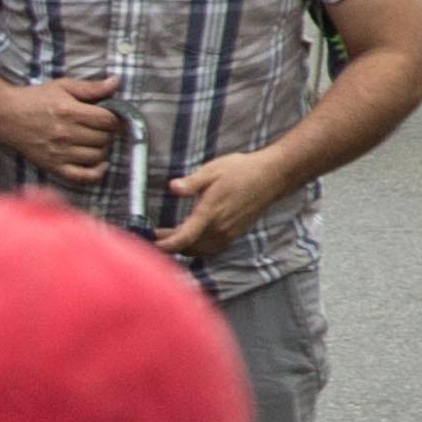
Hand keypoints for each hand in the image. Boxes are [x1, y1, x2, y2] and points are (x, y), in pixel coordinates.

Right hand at [0, 70, 124, 189]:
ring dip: (100, 148)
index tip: (111, 117)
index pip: (108, 120)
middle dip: (107, 132)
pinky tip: (100, 163)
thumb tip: (116, 82)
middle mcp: (65, 134)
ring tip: (93, 140)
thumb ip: (91, 87)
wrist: (5, 116)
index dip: (115, 118)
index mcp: (70, 112)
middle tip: (99, 127)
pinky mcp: (53, 165)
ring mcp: (59, 152)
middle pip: (104, 138)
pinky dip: (96, 173)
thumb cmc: (35, 99)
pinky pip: (82, 176)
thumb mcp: (63, 86)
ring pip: (97, 156)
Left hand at [155, 134, 289, 258]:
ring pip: (199, 250)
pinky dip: (195, 246)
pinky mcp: (234, 234)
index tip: (149, 243)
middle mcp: (219, 228)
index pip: (184, 238)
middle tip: (151, 235)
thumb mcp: (212, 170)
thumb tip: (173, 187)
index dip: (165, 245)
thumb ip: (191, 182)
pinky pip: (210, 248)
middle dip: (168, 245)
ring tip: (166, 235)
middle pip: (188, 248)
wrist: (272, 176)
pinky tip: (188, 236)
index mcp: (210, 213)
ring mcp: (228, 233)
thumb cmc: (241, 170)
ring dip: (181, 247)